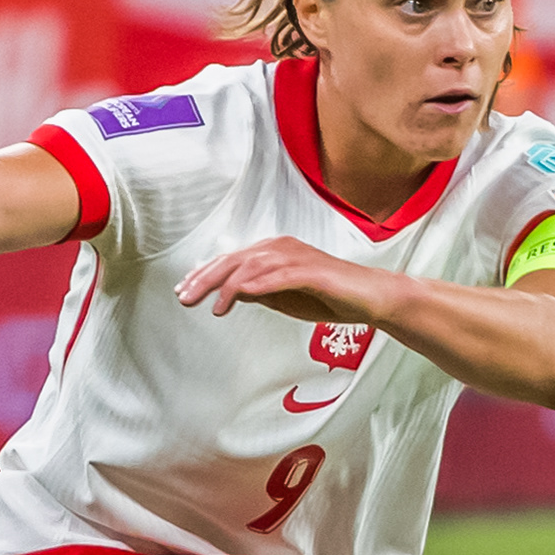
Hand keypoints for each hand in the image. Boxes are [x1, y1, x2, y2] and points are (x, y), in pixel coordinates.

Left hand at [176, 237, 385, 327]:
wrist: (371, 298)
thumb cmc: (331, 297)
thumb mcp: (285, 297)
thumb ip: (260, 291)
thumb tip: (232, 292)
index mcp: (274, 252)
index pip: (231, 260)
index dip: (204, 274)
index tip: (183, 290)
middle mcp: (282, 248)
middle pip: (234, 260)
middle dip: (205, 278)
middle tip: (184, 297)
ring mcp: (297, 258)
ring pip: (251, 266)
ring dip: (226, 285)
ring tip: (210, 305)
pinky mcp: (312, 272)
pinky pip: (278, 276)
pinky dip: (255, 286)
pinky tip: (237, 297)